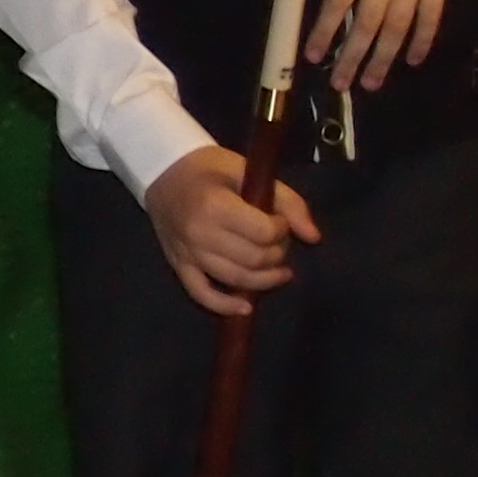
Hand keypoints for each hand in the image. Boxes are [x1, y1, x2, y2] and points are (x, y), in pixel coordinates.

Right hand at [141, 146, 320, 317]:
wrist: (164, 173)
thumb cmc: (210, 169)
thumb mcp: (251, 173)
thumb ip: (288, 202)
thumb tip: (313, 237)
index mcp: (216, 207)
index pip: (264, 233)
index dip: (282, 230)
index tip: (280, 220)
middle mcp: (200, 234)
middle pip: (253, 259)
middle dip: (277, 254)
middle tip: (278, 241)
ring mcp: (187, 254)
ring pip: (235, 279)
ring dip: (264, 279)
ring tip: (278, 270)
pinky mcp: (179, 266)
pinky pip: (202, 294)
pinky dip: (225, 306)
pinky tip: (247, 307)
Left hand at [304, 0, 476, 91]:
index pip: (335, 4)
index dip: (323, 32)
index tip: (313, 57)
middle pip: (365, 24)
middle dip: (352, 57)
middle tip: (341, 85)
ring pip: (397, 27)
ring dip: (384, 58)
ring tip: (372, 83)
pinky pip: (431, 16)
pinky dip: (423, 39)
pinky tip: (413, 59)